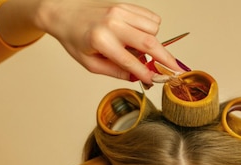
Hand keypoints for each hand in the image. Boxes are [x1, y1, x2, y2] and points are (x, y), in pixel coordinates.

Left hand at [0, 0, 180, 83]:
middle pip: (149, 42)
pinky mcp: (125, 4)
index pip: (131, 61)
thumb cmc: (75, 39)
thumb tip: (136, 76)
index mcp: (101, 40)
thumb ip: (115, 71)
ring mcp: (120, 11)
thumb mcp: (90, 63)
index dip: (146, 74)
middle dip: (165, 58)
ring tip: (139, 49)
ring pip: (153, 28)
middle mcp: (112, 23)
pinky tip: (139, 35)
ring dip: (154, 42)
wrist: (64, 12)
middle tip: (175, 70)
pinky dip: (151, 29)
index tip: (157, 81)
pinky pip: (151, 17)